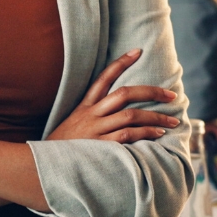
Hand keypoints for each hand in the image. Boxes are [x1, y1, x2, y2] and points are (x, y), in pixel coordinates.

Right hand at [48, 49, 178, 142]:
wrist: (45, 165)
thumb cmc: (64, 148)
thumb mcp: (74, 125)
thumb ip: (92, 117)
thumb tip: (117, 113)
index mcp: (85, 106)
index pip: (104, 77)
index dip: (121, 63)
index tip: (137, 51)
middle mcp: (91, 114)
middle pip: (124, 94)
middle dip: (151, 92)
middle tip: (170, 95)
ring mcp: (95, 129)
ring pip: (130, 115)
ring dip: (155, 117)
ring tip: (172, 121)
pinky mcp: (99, 146)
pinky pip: (127, 136)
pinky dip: (145, 133)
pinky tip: (157, 135)